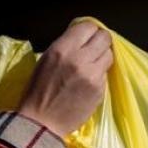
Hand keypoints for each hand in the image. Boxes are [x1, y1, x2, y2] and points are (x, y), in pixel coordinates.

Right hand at [18, 21, 113, 135]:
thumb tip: (82, 38)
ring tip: (92, 65)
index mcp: (62, 48)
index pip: (88, 26)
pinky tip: (89, 81)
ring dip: (103, 57)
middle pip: (104, 38)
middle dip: (101, 41)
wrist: (42, 122)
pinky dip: (100, 74)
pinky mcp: (100, 89)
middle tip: (95, 48)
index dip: (90, 30)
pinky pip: (106, 73)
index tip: (88, 36)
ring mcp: (93, 75)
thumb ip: (66, 46)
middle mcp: (80, 58)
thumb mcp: (46, 59)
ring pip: (109, 55)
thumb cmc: (38, 91)